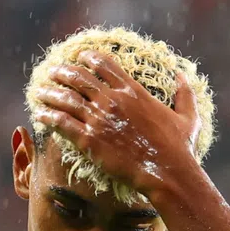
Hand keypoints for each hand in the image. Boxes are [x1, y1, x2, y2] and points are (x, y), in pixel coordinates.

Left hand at [34, 50, 203, 196]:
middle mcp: (113, 100)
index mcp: (133, 92)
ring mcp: (99, 119)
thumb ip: (184, 94)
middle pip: (79, 78)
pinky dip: (49, 117)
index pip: (105, 65)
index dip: (89, 58)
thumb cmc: (180, 148)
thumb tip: (182, 75)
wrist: (168, 173)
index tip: (80, 57)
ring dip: (50, 93)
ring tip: (40, 92)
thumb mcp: (188, 118)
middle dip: (63, 72)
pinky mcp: (89, 140)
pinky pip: (62, 123)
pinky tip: (40, 115)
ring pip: (66, 98)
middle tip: (54, 71)